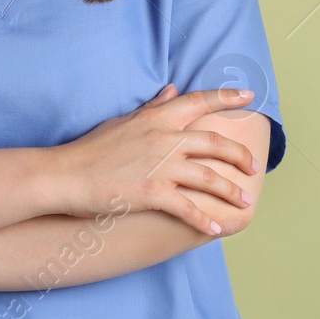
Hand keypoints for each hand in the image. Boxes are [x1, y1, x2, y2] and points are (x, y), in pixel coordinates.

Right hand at [52, 84, 258, 236]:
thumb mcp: (124, 121)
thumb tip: (173, 91)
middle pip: (214, 142)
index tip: (249, 96)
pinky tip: (217, 228)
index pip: (198, 101)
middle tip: (253, 165)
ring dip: (230, 190)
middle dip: (239, 155)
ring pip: (208, 177)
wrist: (66, 175)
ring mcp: (160, 166)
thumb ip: (153, 107)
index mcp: (157, 118)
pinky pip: (187, 208)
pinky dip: (204, 219)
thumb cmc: (91, 148)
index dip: (226, 97)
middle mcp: (164, 138)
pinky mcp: (153, 193)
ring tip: (245, 201)